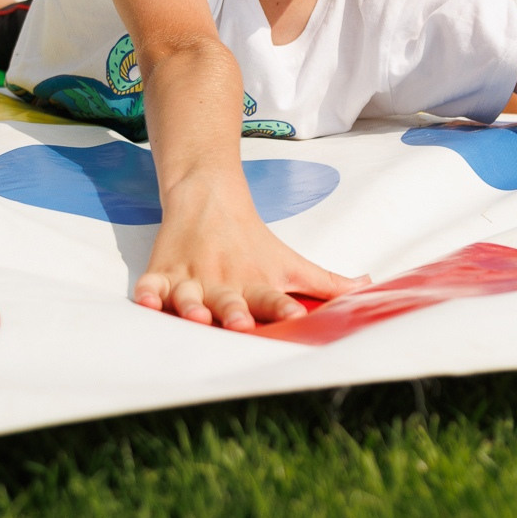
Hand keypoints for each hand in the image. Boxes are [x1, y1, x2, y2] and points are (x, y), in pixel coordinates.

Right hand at [133, 187, 366, 329]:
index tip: (294, 316)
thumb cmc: (253, 240)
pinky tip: (146, 299)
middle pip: (229, 301)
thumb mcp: (291, 262)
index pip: (273, 298)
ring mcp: (192, 278)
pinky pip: (152, 285)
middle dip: (233, 312)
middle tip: (241, 321)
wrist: (209, 196)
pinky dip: (148, 293)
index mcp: (256, 283)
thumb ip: (327, 282)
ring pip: (188, 297)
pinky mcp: (164, 272)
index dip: (282, 307)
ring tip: (195, 315)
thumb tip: (370, 289)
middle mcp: (224, 283)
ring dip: (190, 307)